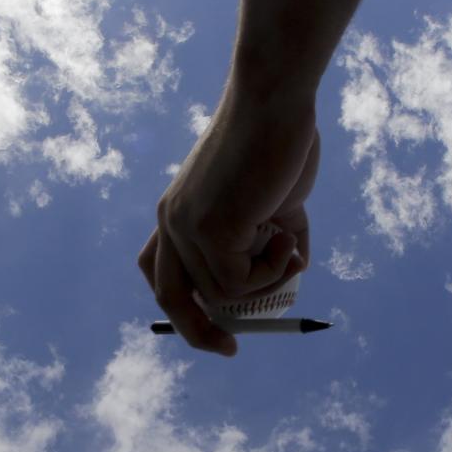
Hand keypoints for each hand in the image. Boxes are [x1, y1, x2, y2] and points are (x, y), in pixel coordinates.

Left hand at [141, 103, 319, 355]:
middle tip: (231, 349)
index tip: (211, 327)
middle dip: (199, 333)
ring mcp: (186, 226)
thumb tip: (294, 271)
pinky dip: (274, 270)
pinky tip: (287, 234)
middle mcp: (171, 221)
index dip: (178, 304)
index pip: (157, 268)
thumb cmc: (281, 140)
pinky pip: (243, 282)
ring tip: (290, 240)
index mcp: (177, 211)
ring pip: (224, 293)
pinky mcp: (211, 230)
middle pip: (171, 297)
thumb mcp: (277, 200)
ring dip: (268, 280)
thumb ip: (277, 236)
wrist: (276, 101)